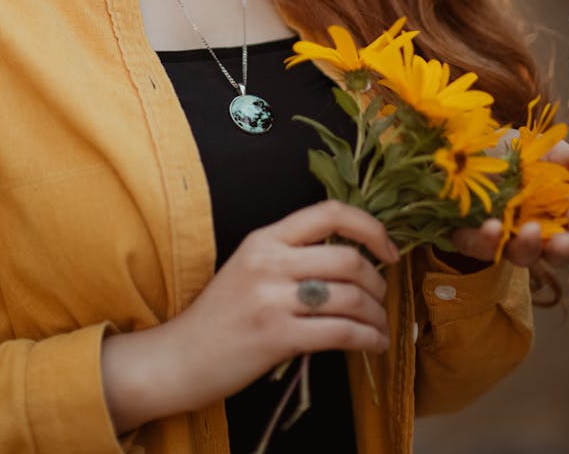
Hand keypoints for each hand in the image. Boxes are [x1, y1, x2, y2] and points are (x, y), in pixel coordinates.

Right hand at [101, 200, 398, 433]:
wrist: (180, 356)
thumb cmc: (220, 314)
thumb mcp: (250, 267)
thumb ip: (290, 255)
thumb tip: (350, 258)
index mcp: (264, 237)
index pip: (328, 213)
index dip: (369, 227)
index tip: (388, 249)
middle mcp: (269, 260)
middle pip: (347, 258)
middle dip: (378, 281)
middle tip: (382, 298)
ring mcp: (271, 298)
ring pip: (349, 296)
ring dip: (377, 314)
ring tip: (380, 326)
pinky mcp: (277, 336)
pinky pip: (340, 333)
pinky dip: (367, 339)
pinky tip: (373, 345)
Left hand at [452, 139, 568, 267]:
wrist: (469, 142)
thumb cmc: (517, 151)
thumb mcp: (551, 151)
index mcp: (561, 213)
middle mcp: (536, 231)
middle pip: (556, 252)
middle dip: (563, 248)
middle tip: (566, 240)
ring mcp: (504, 237)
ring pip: (521, 255)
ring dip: (527, 248)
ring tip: (529, 231)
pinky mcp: (471, 237)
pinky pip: (479, 246)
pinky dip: (486, 241)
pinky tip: (490, 227)